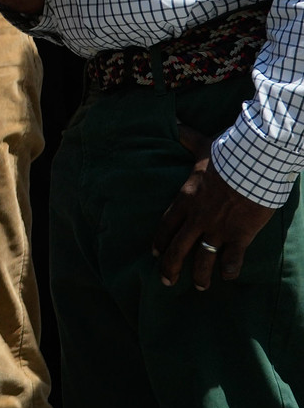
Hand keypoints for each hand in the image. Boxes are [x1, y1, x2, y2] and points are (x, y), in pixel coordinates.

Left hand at [154, 130, 276, 289]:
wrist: (252, 165)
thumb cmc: (227, 155)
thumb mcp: (201, 146)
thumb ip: (186, 137)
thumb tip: (174, 119)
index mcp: (185, 199)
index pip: (166, 225)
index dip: (159, 241)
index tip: (155, 254)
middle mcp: (197, 218)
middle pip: (178, 248)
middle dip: (171, 267)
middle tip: (166, 282)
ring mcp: (218, 228)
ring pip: (203, 258)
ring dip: (200, 275)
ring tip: (199, 287)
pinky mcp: (239, 235)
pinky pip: (232, 258)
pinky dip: (230, 270)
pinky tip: (228, 278)